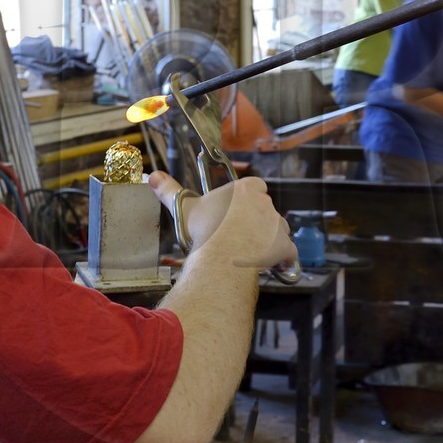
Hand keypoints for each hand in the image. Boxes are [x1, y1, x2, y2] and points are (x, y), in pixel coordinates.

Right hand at [149, 171, 295, 267]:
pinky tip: (277, 266)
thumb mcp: (185, 207)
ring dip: (270, 239)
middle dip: (257, 221)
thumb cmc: (206, 230)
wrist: (223, 255)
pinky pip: (289, 253)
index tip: (238, 210)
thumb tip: (153, 176)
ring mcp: (278, 225)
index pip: (255, 187)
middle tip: (239, 235)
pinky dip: (284, 260)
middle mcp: (266, 204)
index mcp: (246, 190)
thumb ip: (170, 191)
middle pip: (266, 210)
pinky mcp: (285, 246)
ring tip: (251, 252)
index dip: (249, 199)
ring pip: (278, 230)